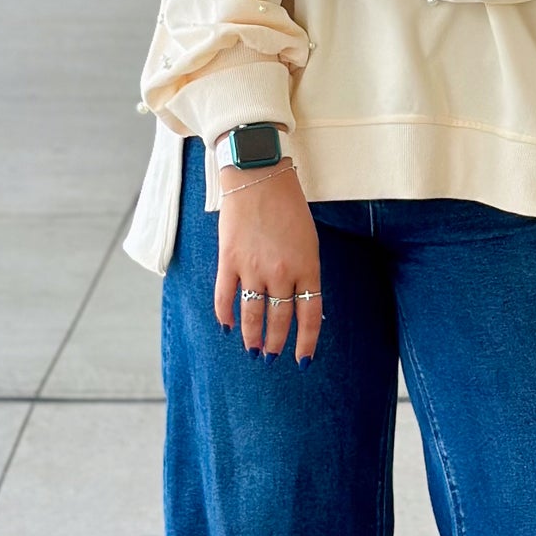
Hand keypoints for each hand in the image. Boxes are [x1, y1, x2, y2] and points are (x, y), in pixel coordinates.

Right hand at [214, 159, 323, 365]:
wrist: (259, 175)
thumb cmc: (288, 205)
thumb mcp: (308, 239)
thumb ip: (304, 271)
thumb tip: (299, 302)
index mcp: (307, 265)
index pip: (310, 315)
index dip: (307, 342)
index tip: (303, 360)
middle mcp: (281, 272)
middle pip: (279, 320)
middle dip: (276, 343)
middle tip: (271, 356)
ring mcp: (253, 268)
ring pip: (252, 316)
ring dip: (252, 338)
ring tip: (253, 350)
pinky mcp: (229, 260)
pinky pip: (225, 298)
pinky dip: (225, 316)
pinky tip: (227, 327)